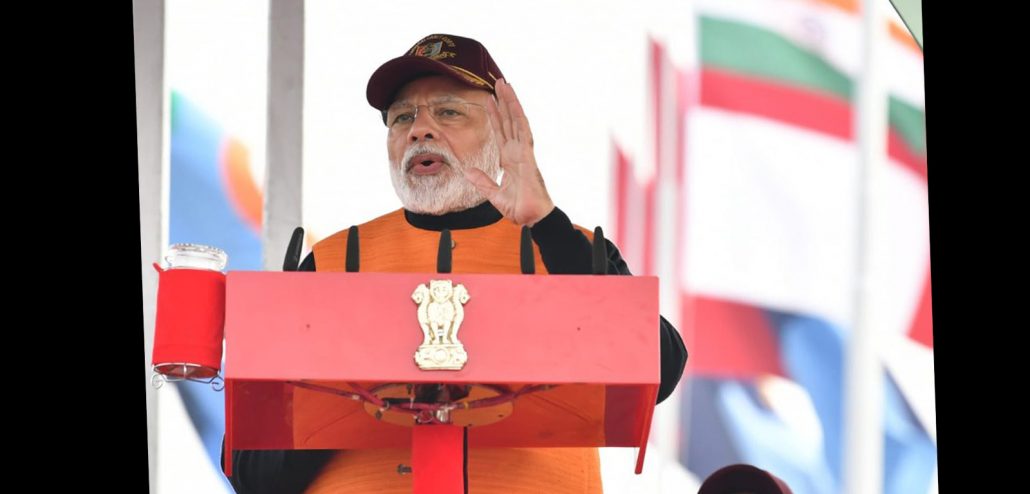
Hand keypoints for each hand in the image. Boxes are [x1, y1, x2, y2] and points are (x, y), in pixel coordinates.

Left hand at [463, 78, 554, 225]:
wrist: (532, 218)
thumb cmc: (520, 208)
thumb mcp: (493, 194)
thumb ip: (482, 181)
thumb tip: (468, 170)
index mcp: (510, 160)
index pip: (501, 132)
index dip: (495, 116)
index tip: (489, 100)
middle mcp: (518, 152)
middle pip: (509, 121)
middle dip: (503, 102)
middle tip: (498, 83)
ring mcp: (524, 152)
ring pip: (517, 121)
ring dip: (511, 103)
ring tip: (505, 85)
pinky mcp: (528, 156)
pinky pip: (523, 132)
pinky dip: (519, 117)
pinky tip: (514, 104)